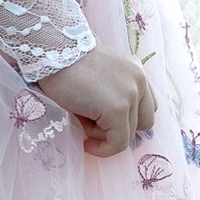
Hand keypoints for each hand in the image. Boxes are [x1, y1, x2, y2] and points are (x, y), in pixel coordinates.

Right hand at [33, 45, 156, 157]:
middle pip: (145, 122)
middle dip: (121, 128)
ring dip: (106, 135)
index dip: (128, 119)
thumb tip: (108, 127)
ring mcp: (130, 95)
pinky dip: (102, 149)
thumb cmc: (65, 62)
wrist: (52, 50)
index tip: (104, 122)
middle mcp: (139, 80)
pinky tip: (86, 142)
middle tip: (94, 124)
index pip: (146, 106)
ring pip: (129, 135)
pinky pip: (118, 143)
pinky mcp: (117, 109)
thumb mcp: (98, 75)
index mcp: (136, 71)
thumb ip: (112, 93)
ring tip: (83, 123)